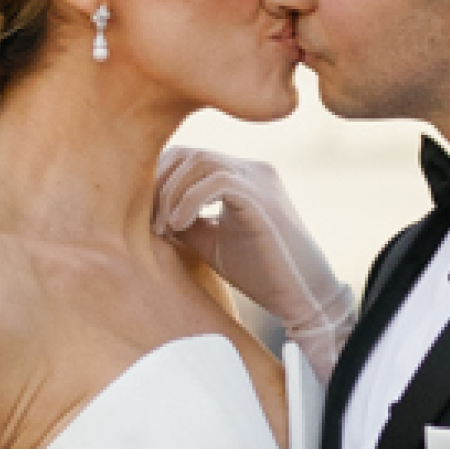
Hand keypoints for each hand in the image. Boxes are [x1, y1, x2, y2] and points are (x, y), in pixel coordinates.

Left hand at [155, 151, 343, 356]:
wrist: (302, 295)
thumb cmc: (259, 271)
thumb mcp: (210, 240)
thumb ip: (184, 218)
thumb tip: (147, 209)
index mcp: (241, 175)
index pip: (189, 156)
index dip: (160, 180)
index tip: (148, 216)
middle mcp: (252, 169)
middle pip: (190, 153)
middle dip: (161, 184)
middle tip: (151, 222)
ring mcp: (259, 180)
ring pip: (200, 161)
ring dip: (172, 194)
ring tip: (164, 228)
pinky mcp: (263, 198)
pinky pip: (217, 181)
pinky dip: (190, 201)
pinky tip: (179, 226)